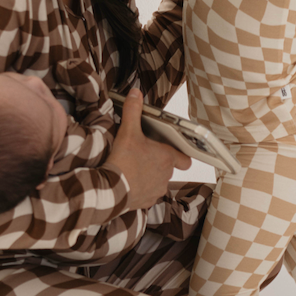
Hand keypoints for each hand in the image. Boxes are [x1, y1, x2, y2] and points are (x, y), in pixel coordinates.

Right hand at [106, 88, 190, 208]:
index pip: (185, 159)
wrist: (110, 191)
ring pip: (159, 181)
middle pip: (169, 168)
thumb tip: (136, 93)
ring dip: (150, 176)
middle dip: (158, 162)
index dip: (180, 154)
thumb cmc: (123, 162)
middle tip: (143, 154)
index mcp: (167, 158)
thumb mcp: (127, 131)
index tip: (170, 149)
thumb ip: (133, 110)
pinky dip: (141, 189)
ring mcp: (157, 191)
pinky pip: (148, 194)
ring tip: (134, 168)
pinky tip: (129, 182)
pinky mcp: (146, 202)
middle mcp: (167, 176)